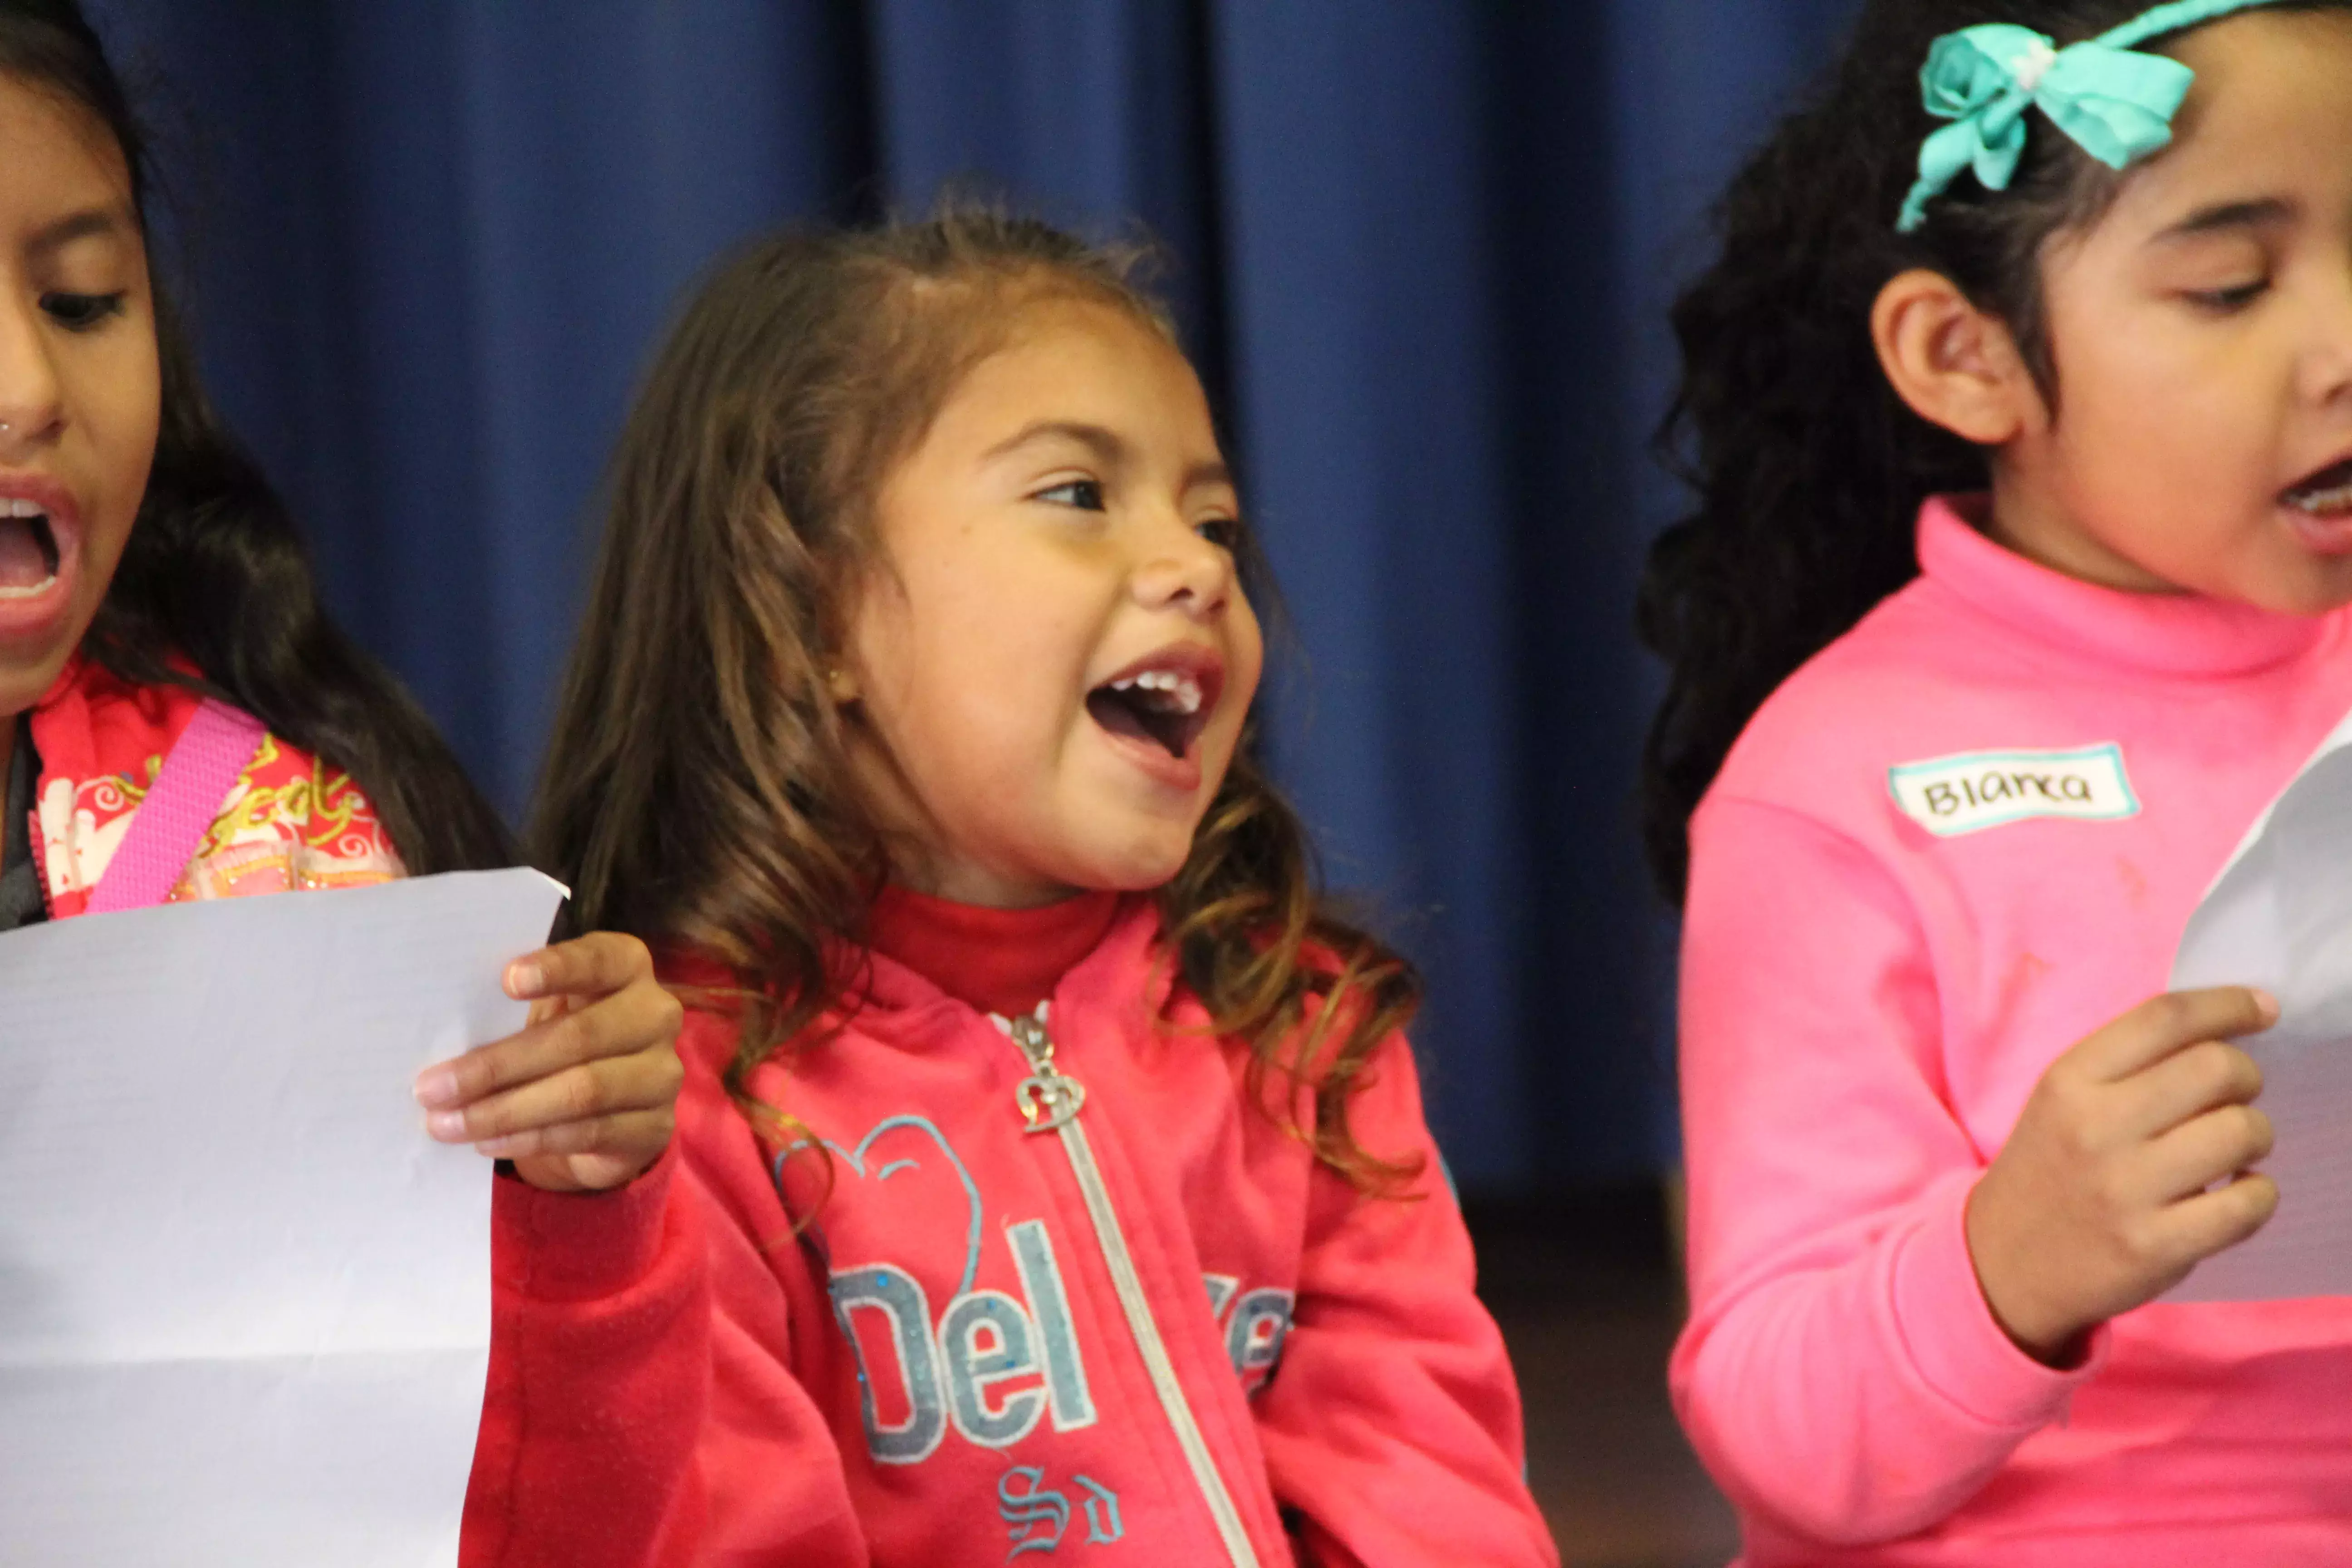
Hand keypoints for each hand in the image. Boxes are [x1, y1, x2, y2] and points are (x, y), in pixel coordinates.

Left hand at [412, 931, 685, 1192]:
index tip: (507, 981)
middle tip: (433, 1087)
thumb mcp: (546, 1011)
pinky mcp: (655, 1127)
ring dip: (505, 1111)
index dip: (557, 968)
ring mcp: (662, 1073)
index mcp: (628, 967)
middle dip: (498, 1065)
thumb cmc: (563, 1039)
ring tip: (447, 1124)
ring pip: (582, 1091)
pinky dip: (530, 1138)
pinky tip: (487, 1142)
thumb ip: (511, 1008)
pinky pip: (587, 1133)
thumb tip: (440, 1033)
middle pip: (579, 1037)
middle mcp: (656, 1014)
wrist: (615, 1106)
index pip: (599, 959)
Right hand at [1966, 986, 2278, 1364]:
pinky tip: (2235, 1193)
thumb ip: (2130, 1063)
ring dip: (2255, 1136)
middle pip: (2216, 1068)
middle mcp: (2094, 1128)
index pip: (2165, 1018)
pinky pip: (2248, 1205)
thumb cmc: (2050, 1167)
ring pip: (2241, 1133)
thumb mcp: (2063, 1099)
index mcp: (2069, 1081)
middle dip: (2247, 1077)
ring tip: (2232, 1149)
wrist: (2003, 1261)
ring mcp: (2125, 1190)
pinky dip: (2259, 1194)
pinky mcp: (2154, 1246)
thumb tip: (2231, 1027)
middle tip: (2234, 1097)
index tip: (2261, 1008)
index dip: (2227, 1004)